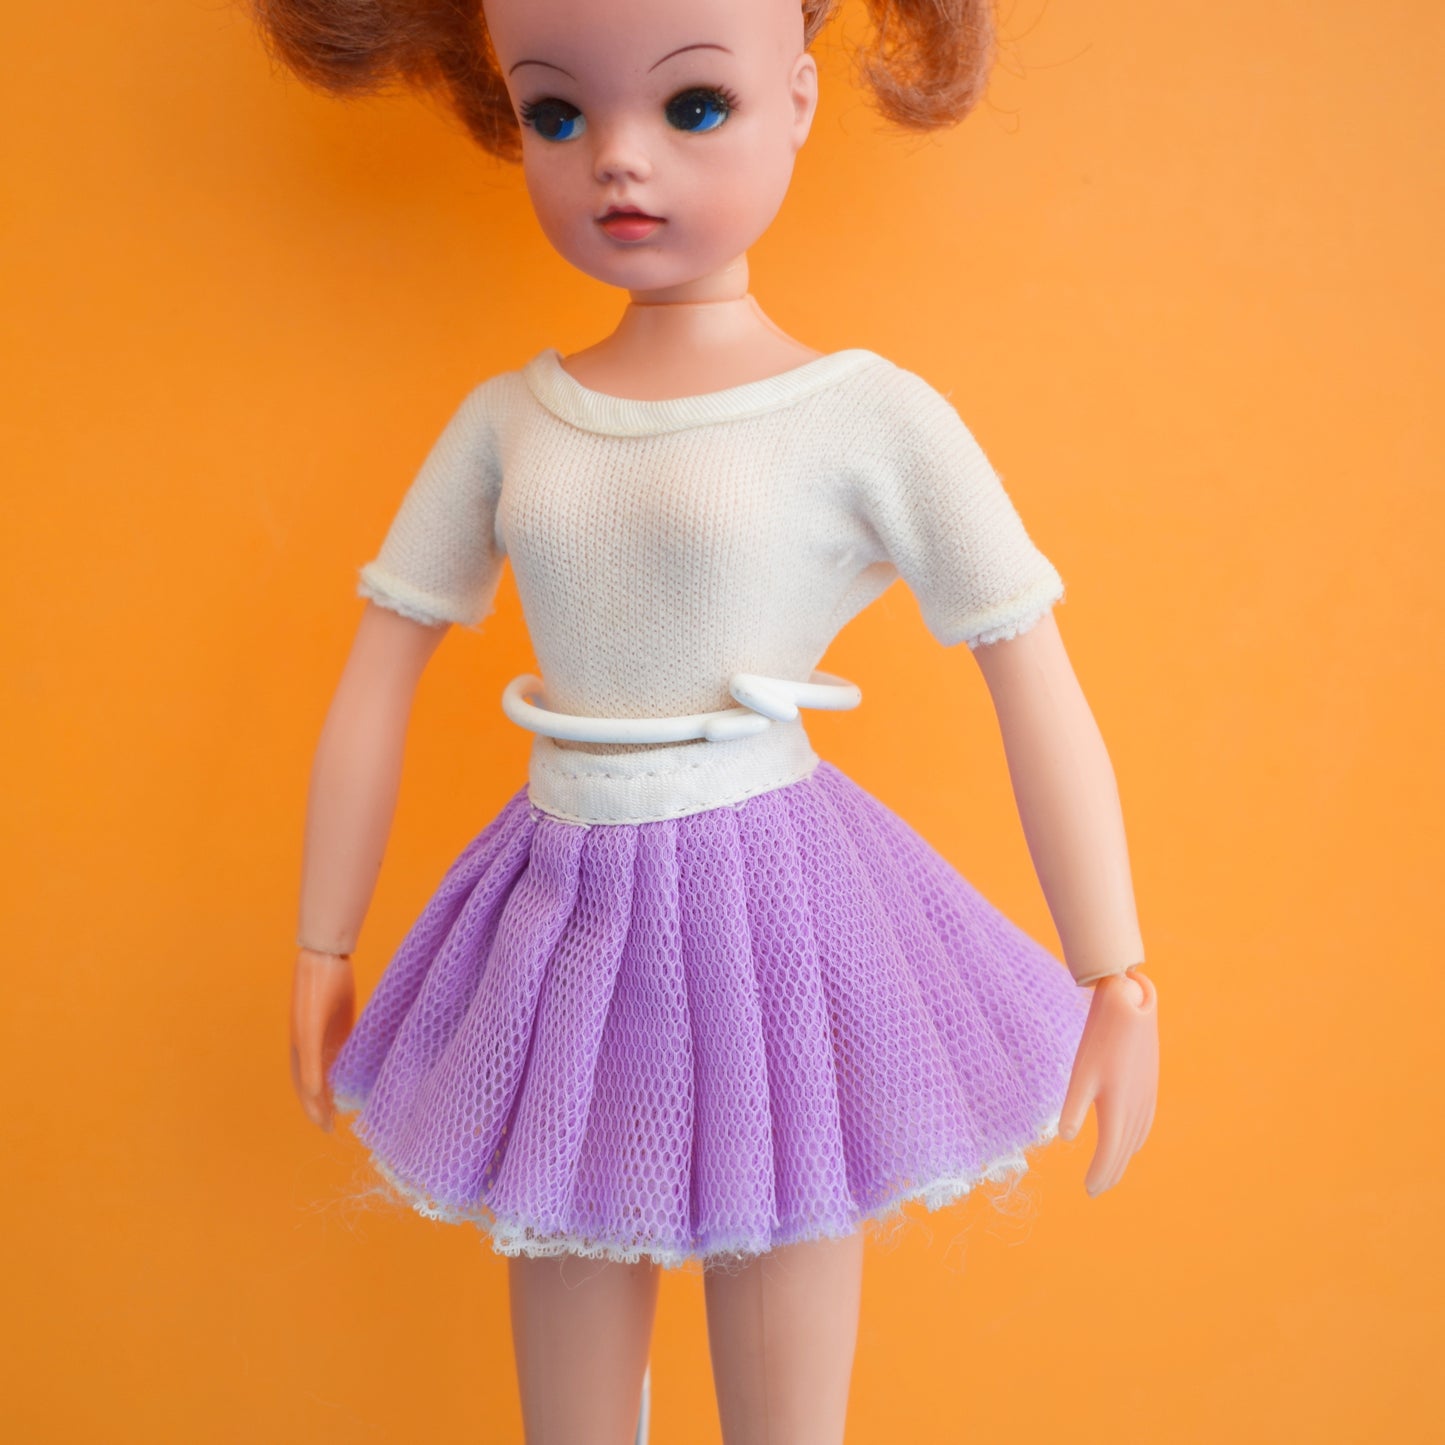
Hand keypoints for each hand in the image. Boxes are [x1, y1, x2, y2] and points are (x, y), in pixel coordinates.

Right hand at [289, 948, 355, 1130]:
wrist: (324, 961)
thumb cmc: (313, 996)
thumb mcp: (310, 1032)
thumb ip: (311, 1064)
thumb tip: (314, 1095)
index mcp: (299, 1051)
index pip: (305, 1088)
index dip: (314, 1109)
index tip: (327, 1129)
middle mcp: (311, 1047)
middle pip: (315, 1083)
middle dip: (323, 1104)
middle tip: (335, 1125)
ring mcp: (326, 1035)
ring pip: (330, 1069)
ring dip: (336, 1088)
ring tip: (347, 1107)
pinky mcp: (342, 1023)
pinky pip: (343, 1052)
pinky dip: (347, 1067)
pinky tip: (357, 1076)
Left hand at [1058, 969, 1158, 1195]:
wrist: (1130, 1007)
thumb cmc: (1099, 1040)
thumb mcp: (1081, 1073)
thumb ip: (1074, 1107)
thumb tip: (1065, 1138)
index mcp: (1118, 1108)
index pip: (1110, 1152)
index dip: (1100, 1173)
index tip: (1089, 1191)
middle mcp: (1136, 1108)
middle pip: (1123, 1151)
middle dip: (1110, 1172)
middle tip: (1096, 1191)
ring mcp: (1146, 1098)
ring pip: (1135, 1138)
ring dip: (1123, 1158)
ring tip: (1110, 1172)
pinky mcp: (1149, 1086)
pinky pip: (1144, 1123)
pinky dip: (1135, 1140)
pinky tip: (1131, 1141)